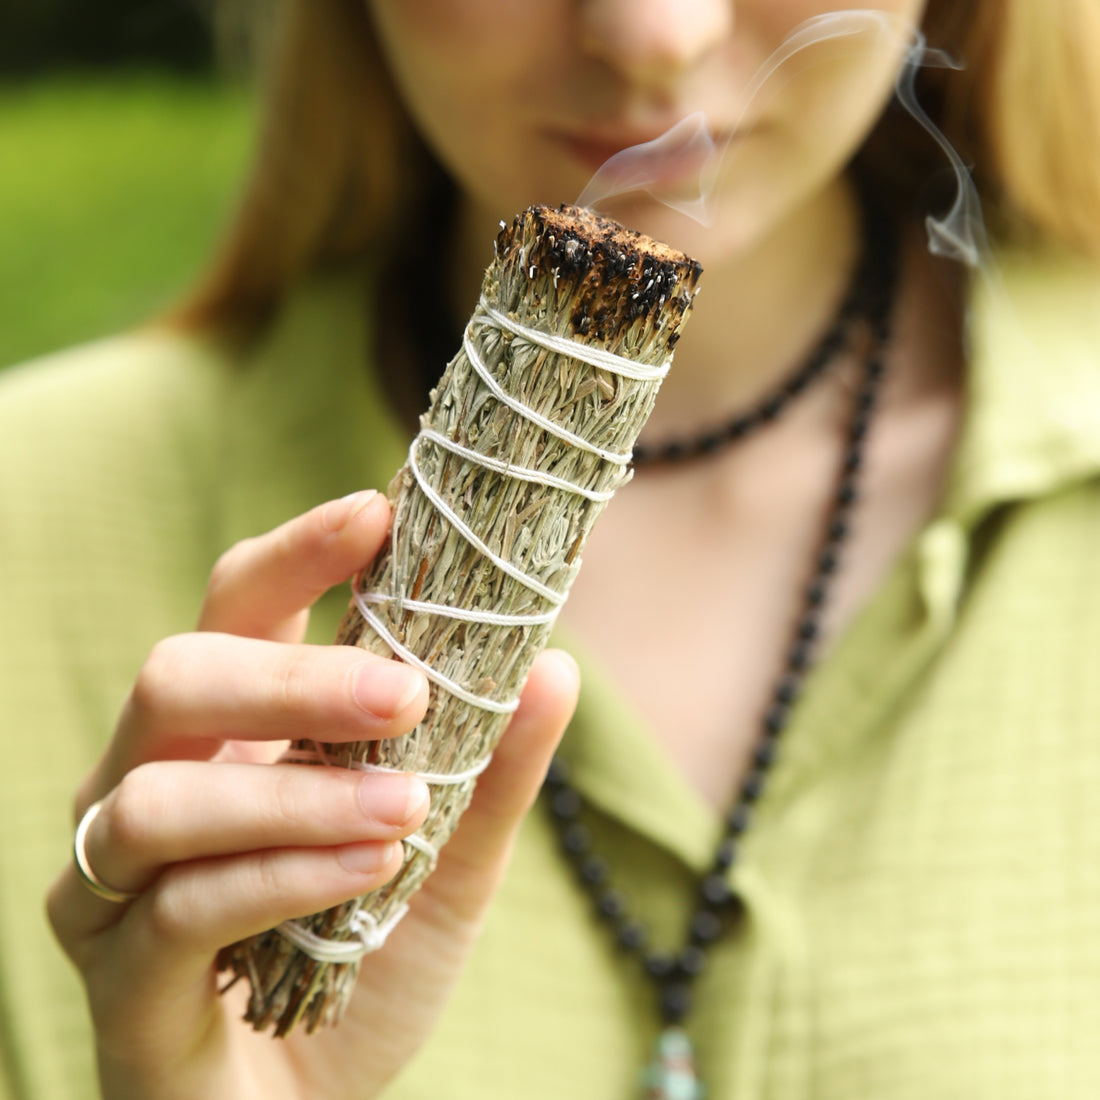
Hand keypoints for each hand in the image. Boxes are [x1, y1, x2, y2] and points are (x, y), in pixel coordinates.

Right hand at [47, 490, 578, 1098]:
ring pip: (160, 794)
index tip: (381, 512)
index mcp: (231, 737)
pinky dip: (282, 879)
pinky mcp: (116, 974)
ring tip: (406, 809)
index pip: (238, 606)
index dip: (298, 551)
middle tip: (409, 691)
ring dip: (296, 793)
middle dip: (292, 675)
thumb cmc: (361, 974)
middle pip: (177, 675)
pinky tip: (369, 876)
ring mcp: (116, 880)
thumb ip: (492, 774)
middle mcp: (151, 784)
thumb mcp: (448, 867)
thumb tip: (555, 668)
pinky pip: (178, 907)